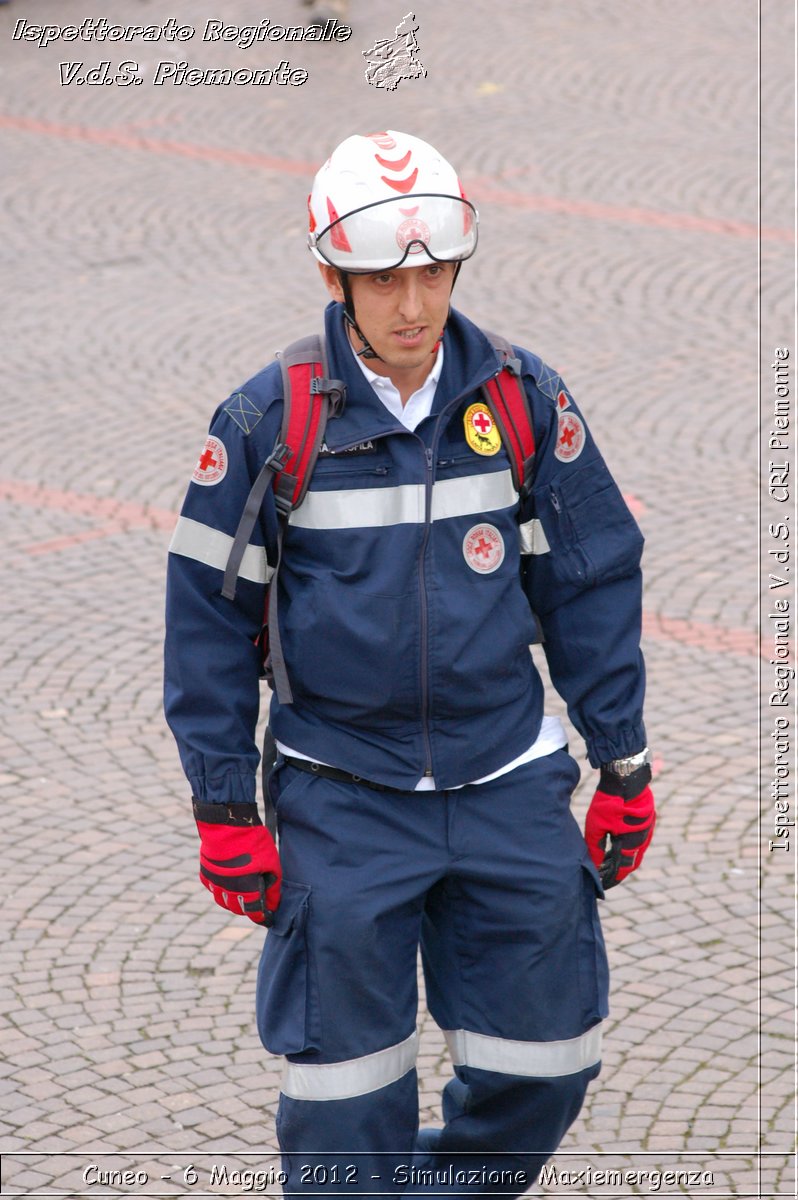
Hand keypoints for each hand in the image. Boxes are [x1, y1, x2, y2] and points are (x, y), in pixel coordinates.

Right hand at [193, 799, 281, 924]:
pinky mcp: (206, 874)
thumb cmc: (253, 843)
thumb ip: (272, 886)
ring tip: (242, 892)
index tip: (267, 917)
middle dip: (248, 907)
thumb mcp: (271, 864)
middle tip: (256, 900)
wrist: (228, 825)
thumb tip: (273, 903)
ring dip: (233, 900)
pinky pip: (213, 888)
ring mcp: (215, 883)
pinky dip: (220, 888)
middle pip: (238, 909)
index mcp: (247, 891)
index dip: (262, 917)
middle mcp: (229, 891)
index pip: (255, 913)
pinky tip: (227, 880)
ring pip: (223, 901)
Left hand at [584, 767, 654, 888]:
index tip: (603, 885)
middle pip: (631, 862)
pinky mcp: (648, 819)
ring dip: (625, 858)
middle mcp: (643, 839)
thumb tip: (594, 865)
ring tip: (610, 861)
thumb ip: (594, 847)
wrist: (625, 778)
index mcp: (631, 844)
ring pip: (636, 850)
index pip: (622, 869)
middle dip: (618, 870)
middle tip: (606, 875)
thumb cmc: (609, 802)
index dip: (612, 878)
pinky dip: (630, 845)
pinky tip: (620, 843)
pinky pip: (640, 839)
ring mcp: (648, 829)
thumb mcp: (596, 826)